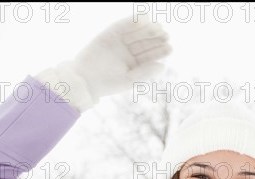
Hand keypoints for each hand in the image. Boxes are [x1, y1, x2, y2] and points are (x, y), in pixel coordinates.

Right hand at [36, 14, 171, 111]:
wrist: (84, 80)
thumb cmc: (107, 84)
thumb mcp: (129, 80)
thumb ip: (145, 72)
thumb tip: (163, 66)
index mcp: (134, 64)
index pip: (150, 55)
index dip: (159, 51)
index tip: (170, 47)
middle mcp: (128, 52)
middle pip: (145, 42)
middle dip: (155, 38)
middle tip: (166, 35)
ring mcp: (119, 42)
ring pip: (136, 33)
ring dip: (147, 29)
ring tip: (158, 27)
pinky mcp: (109, 34)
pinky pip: (122, 26)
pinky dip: (132, 21)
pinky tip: (143, 19)